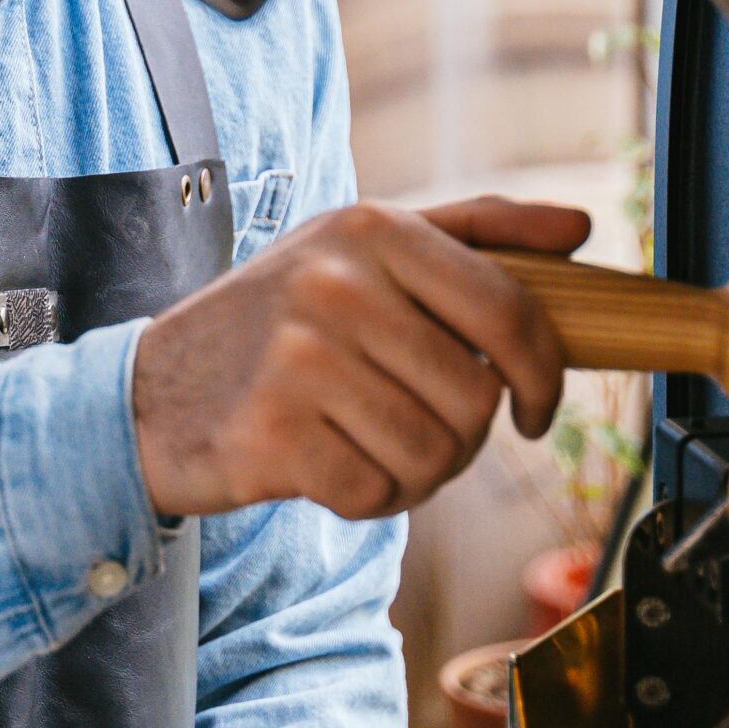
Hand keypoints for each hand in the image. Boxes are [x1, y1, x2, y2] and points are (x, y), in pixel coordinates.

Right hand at [133, 193, 590, 518]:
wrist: (150, 390)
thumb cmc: (273, 321)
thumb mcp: (360, 250)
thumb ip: (473, 231)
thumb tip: (578, 228)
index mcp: (371, 228)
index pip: (510, 310)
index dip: (546, 375)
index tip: (537, 408)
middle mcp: (334, 282)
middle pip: (476, 399)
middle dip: (461, 436)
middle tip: (411, 426)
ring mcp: (297, 357)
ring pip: (433, 455)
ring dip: (413, 472)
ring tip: (363, 443)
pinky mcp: (269, 432)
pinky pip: (375, 494)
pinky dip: (365, 499)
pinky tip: (326, 468)